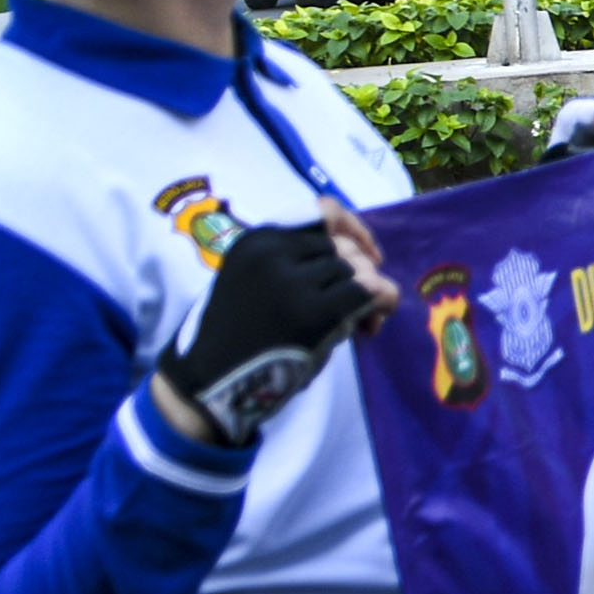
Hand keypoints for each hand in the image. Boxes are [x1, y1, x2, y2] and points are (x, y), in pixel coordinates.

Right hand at [152, 216, 395, 445]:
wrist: (211, 381)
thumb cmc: (240, 336)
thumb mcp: (257, 281)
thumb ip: (297, 261)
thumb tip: (365, 253)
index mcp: (256, 240)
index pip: (323, 212)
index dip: (354, 231)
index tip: (370, 254)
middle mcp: (272, 251)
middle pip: (345, 248)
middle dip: (362, 273)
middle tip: (361, 309)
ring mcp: (292, 280)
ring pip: (359, 271)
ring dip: (369, 297)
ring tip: (359, 323)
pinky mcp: (313, 311)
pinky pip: (369, 291)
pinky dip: (382, 303)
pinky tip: (371, 325)